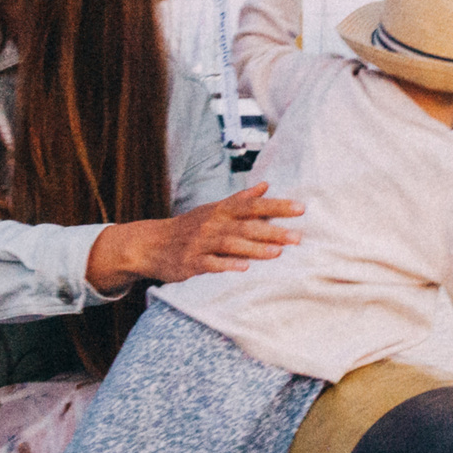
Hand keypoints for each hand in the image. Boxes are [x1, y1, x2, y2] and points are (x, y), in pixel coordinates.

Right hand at [86, 184, 304, 290]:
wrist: (152, 244)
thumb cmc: (190, 226)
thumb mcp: (214, 209)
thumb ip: (241, 198)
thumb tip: (265, 185)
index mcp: (221, 210)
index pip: (253, 205)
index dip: (277, 206)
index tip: (301, 208)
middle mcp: (213, 224)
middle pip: (246, 226)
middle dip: (273, 231)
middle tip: (298, 237)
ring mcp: (201, 243)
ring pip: (231, 244)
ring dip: (255, 248)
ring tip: (278, 253)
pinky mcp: (191, 262)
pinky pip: (211, 263)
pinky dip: (227, 264)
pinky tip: (244, 267)